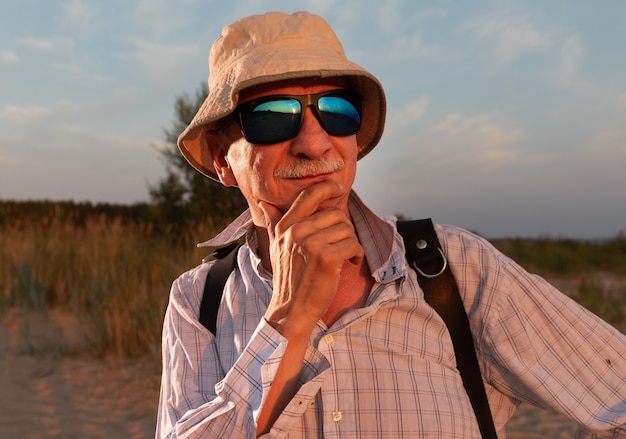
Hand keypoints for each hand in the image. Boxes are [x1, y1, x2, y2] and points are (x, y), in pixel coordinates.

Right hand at [259, 180, 363, 334]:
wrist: (291, 309)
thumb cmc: (288, 278)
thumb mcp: (276, 247)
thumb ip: (274, 223)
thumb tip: (264, 203)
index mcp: (286, 226)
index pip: (309, 195)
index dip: (327, 187)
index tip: (339, 189)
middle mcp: (297, 231)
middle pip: (336, 214)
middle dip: (344, 229)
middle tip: (341, 245)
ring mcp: (311, 244)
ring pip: (347, 229)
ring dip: (351, 243)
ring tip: (344, 256)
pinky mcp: (327, 258)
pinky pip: (353, 244)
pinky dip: (357, 254)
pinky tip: (350, 263)